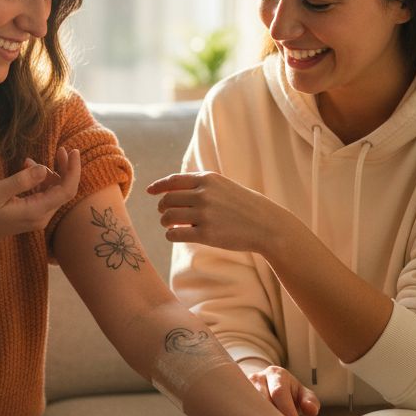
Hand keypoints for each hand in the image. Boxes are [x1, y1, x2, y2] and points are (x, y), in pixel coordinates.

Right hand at [0, 147, 81, 254]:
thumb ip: (22, 180)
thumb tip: (43, 168)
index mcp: (36, 211)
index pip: (66, 190)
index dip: (73, 170)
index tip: (74, 151)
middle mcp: (41, 216)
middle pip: (63, 190)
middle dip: (64, 169)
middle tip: (60, 149)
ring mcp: (37, 217)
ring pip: (54, 192)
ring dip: (48, 174)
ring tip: (28, 161)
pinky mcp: (30, 215)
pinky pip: (43, 195)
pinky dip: (39, 181)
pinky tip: (26, 170)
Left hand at [146, 171, 290, 253]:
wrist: (266, 224)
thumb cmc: (243, 205)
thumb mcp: (223, 186)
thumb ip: (200, 185)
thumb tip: (170, 189)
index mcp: (207, 179)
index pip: (173, 181)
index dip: (158, 186)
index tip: (150, 191)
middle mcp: (203, 194)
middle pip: (167, 199)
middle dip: (162, 207)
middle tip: (165, 215)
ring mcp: (204, 215)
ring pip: (168, 217)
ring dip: (165, 222)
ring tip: (170, 225)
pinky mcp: (205, 234)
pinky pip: (175, 234)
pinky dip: (171, 235)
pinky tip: (176, 235)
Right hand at [246, 364, 319, 415]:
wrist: (269, 390)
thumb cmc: (290, 396)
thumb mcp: (302, 396)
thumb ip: (310, 402)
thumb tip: (311, 410)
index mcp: (276, 374)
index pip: (279, 392)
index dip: (287, 411)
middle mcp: (257, 378)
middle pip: (262, 400)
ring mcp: (242, 388)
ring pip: (248, 408)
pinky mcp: (235, 401)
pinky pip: (240, 415)